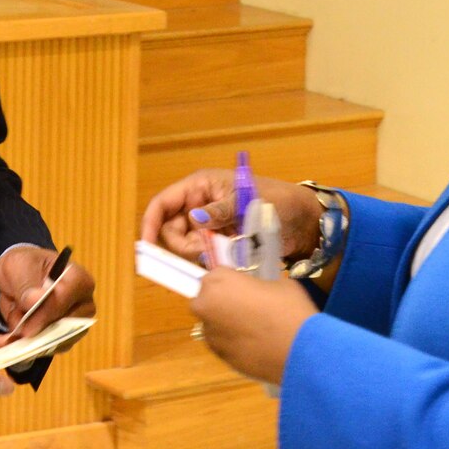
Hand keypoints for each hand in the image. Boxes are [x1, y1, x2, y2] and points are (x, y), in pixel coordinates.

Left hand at [0, 246, 96, 353]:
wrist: (18, 277)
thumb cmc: (25, 265)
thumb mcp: (21, 266)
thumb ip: (28, 283)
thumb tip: (37, 300)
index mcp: (79, 281)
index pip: (65, 301)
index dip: (44, 313)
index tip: (25, 324)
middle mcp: (81, 308)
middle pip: (60, 330)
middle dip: (29, 334)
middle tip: (3, 337)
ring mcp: (70, 328)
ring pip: (46, 345)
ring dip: (16, 345)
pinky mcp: (54, 342)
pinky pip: (35, 351)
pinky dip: (11, 350)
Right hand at [140, 170, 324, 264]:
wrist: (303, 222)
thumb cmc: (277, 200)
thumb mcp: (248, 201)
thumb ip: (221, 210)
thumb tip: (194, 219)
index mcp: (200, 186)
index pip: (164, 203)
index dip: (151, 223)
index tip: (146, 246)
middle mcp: (200, 206)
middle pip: (171, 230)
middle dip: (182, 245)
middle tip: (203, 251)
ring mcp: (210, 226)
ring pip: (186, 247)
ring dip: (199, 254)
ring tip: (225, 251)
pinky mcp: (220, 243)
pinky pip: (203, 256)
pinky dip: (211, 261)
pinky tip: (228, 259)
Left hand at [191, 266, 317, 383]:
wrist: (300, 351)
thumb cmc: (289, 308)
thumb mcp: (277, 284)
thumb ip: (257, 286)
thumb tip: (257, 294)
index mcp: (218, 282)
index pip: (216, 275)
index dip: (232, 281)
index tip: (246, 287)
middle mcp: (206, 306)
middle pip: (206, 299)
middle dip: (220, 301)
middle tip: (246, 307)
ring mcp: (210, 334)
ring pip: (212, 324)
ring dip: (226, 324)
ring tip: (253, 330)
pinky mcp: (219, 356)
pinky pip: (222, 344)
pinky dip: (233, 343)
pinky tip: (254, 346)